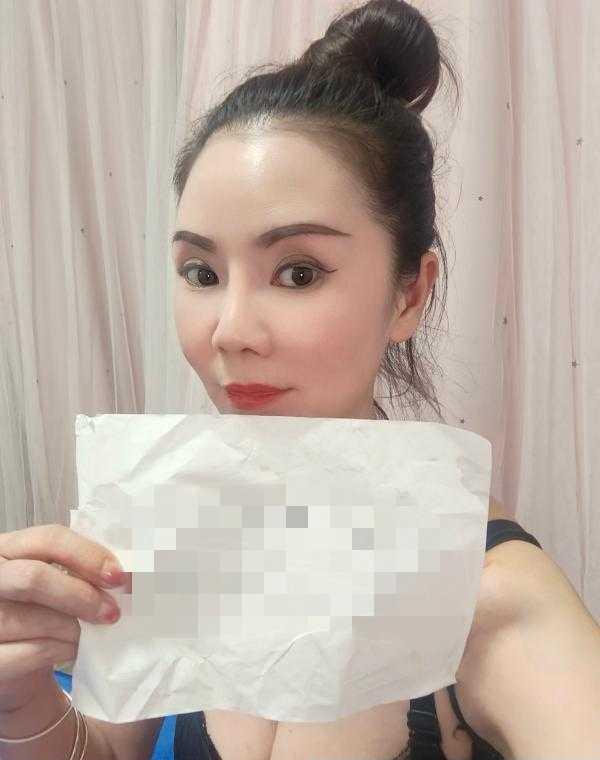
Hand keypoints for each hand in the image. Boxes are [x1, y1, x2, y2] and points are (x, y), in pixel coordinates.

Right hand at [0, 523, 128, 713]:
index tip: (119, 576)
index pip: (48, 538)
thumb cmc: (40, 612)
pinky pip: (25, 653)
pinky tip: (71, 651)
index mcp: (9, 548)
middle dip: (80, 595)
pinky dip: (56, 651)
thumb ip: (81, 570)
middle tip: (112, 613)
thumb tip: (130, 573)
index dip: (87, 554)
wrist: (14, 662)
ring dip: (72, 629)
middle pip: (32, 577)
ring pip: (29, 618)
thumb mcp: (57, 582)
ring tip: (90, 635)